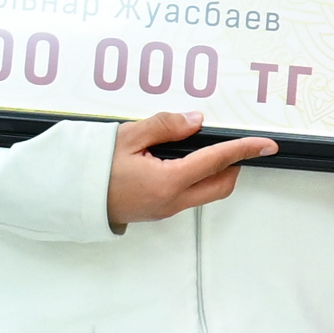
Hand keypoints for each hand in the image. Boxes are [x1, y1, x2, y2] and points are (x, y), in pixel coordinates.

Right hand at [102, 109, 278, 231]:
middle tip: (234, 144)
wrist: (67, 198)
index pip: (218, 161)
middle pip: (221, 185)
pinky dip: (194, 178)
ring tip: (200, 148)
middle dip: (234, 164)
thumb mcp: (127, 137)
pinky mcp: (157, 211)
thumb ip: (165, 126)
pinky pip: (187, 195)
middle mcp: (172, 201)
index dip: (245, 150)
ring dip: (212, 172)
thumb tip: (194, 121)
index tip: (266, 144)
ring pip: (205, 192)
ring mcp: (165, 210)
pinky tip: (179, 160)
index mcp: (168, 182)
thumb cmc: (91, 169)